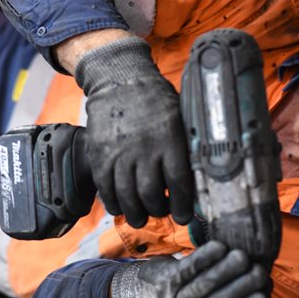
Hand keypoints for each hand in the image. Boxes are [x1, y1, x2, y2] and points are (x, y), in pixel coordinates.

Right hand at [74, 35, 194, 226]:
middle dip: (158, 211)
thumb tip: (199, 178)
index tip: (184, 215)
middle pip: (150, 195)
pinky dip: (114, 203)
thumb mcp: (180, 117)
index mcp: (169, 139)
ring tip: (141, 217)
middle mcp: (144, 149)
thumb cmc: (156, 99)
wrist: (120, 79)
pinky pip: (105, 189)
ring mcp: (119, 154)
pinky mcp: (99, 155)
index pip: (179, 183)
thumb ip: (185, 147)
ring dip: (136, 213)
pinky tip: (121, 206)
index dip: (183, 206)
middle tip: (162, 212)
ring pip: (127, 197)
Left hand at [109, 241, 269, 297]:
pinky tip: (219, 247)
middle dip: (241, 287)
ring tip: (243, 258)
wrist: (156, 294)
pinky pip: (187, 268)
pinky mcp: (166, 281)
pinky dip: (204, 257)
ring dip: (225, 270)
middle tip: (259, 273)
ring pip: (203, 284)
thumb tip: (265, 288)